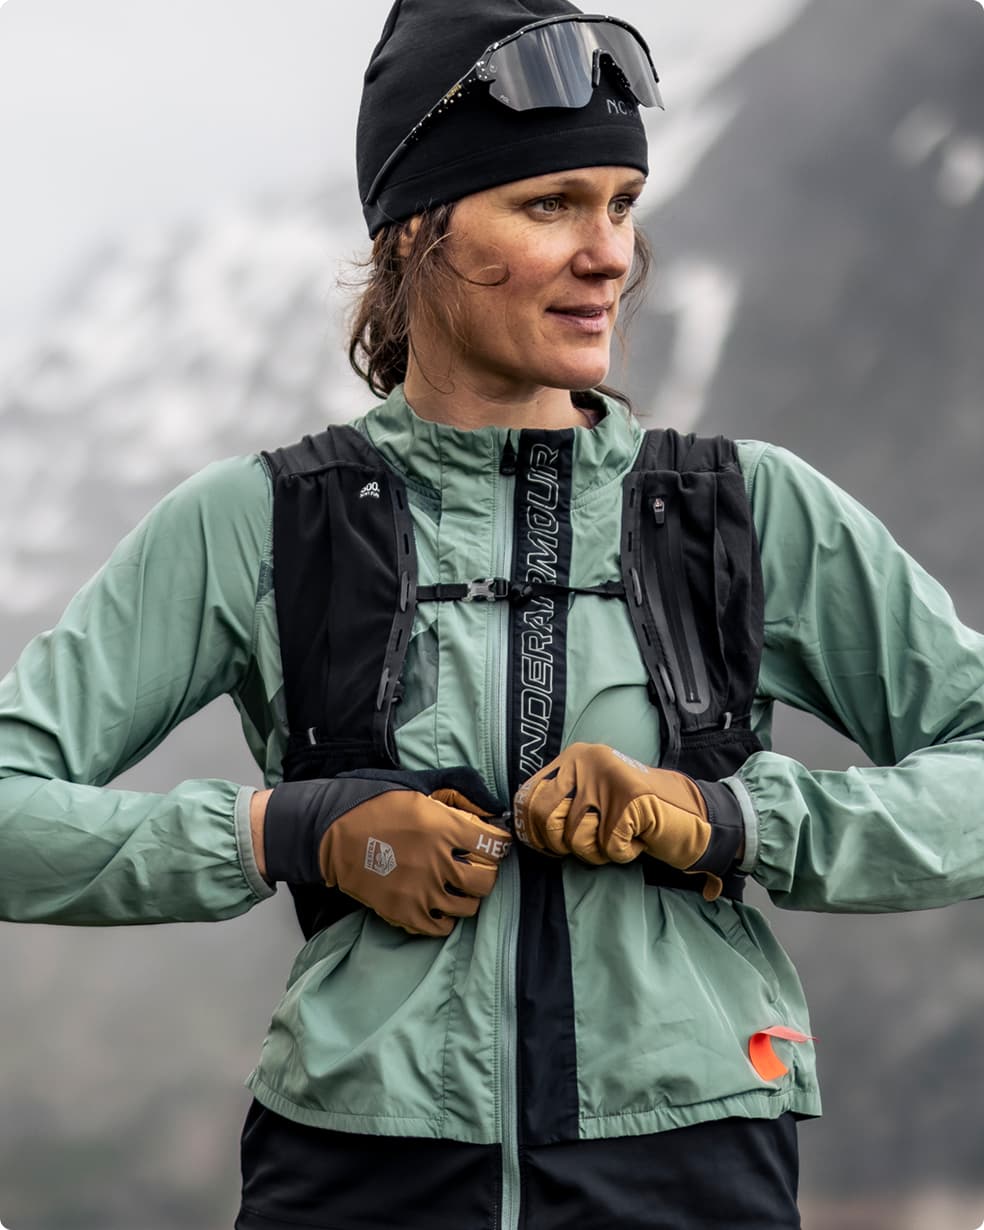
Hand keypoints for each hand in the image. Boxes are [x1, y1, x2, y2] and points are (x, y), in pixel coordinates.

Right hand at [262, 767, 510, 935]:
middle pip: (486, 880)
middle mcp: (437, 862)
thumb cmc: (378, 806)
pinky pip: (443, 927)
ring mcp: (421, 892)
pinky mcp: (405, 913)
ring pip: (468, 906)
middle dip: (486, 871)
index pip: (494, 844)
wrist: (334, 835)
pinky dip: (446, 917)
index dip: (499, 843)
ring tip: (456, 884)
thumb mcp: (420, 789)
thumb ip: (459, 794)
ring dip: (467, 895)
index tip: (493, 843)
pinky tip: (438, 901)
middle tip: (475, 865)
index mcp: (443, 827)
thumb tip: (493, 809)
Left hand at [512, 743, 742, 900]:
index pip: (529, 798)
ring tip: (620, 835)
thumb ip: (558, 803)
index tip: (547, 846)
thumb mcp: (589, 797)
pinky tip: (638, 838)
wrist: (691, 815)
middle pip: (547, 820)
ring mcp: (609, 779)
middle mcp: (587, 760)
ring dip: (599, 850)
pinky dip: (624, 853)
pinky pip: (608, 849)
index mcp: (573, 757)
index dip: (533, 831)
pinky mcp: (630, 802)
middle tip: (593, 841)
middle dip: (567, 843)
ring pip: (577, 839)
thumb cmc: (634, 814)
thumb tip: (518, 824)